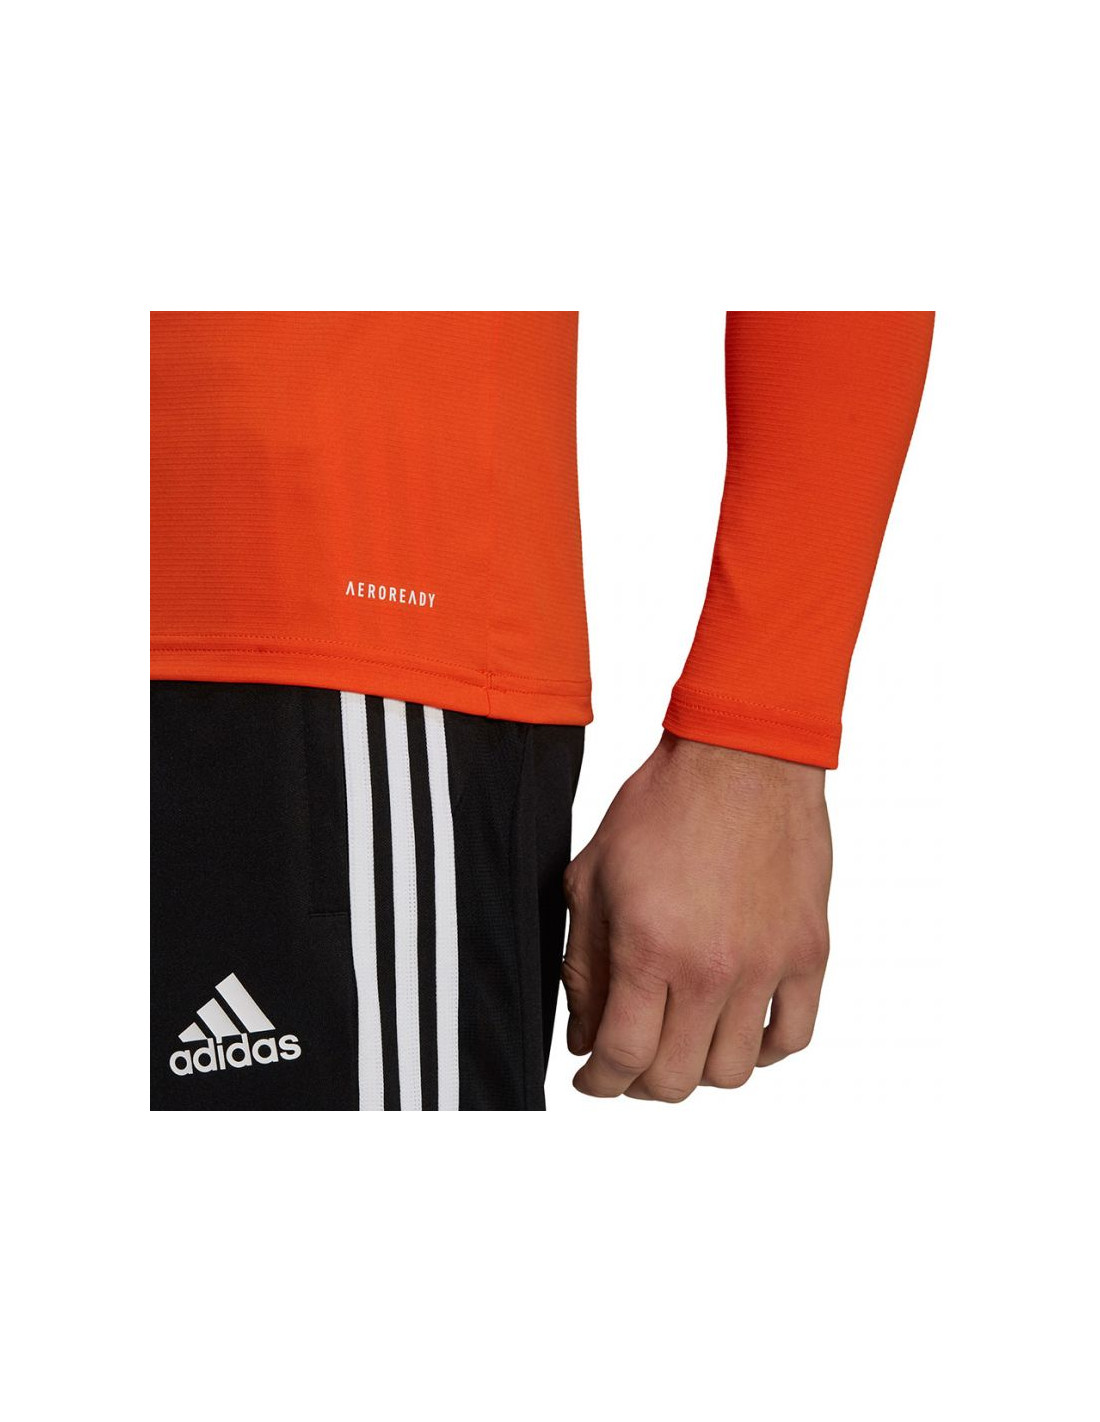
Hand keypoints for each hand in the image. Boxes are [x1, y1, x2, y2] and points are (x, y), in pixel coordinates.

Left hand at [562, 733, 831, 1101]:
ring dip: (699, 1070)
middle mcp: (712, 968)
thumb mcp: (592, 878)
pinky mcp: (808, 952)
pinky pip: (793, 1036)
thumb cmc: (662, 807)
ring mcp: (767, 964)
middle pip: (676, 1078)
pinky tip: (738, 1029)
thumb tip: (584, 1036)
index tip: (593, 1080)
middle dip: (641, 1083)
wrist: (740, 758)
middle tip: (631, 1061)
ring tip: (683, 1042)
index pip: (623, 1057)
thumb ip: (583, 965)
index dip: (599, 1082)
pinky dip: (764, 1050)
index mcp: (650, 948)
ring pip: (735, 1070)